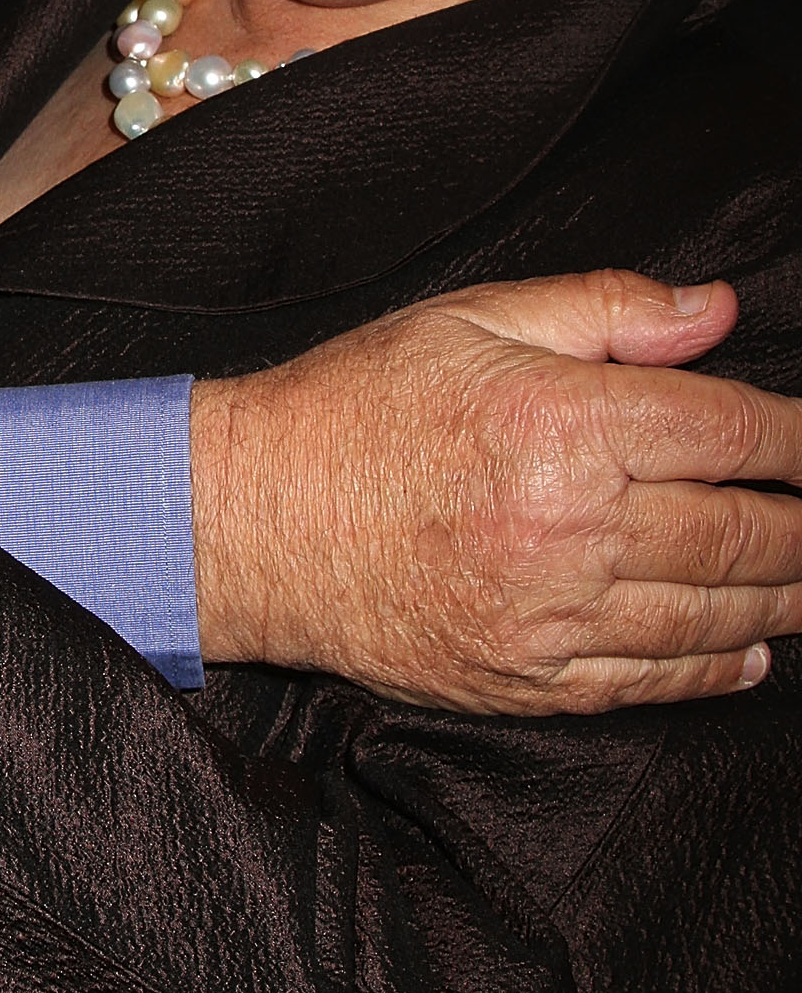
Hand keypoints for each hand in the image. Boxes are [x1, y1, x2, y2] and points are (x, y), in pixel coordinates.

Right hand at [192, 271, 801, 709]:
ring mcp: (550, 616)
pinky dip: (716, 669)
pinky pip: (650, 683)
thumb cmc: (352, 406)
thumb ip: (606, 309)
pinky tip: (750, 651)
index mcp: (564, 423)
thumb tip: (717, 311)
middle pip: (745, 533)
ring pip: (714, 616)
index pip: (731, 430)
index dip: (799, 437)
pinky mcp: (524, 679)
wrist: (246, 520)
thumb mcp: (472, 319)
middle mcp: (570, 526)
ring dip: (784, 598)